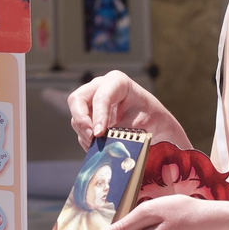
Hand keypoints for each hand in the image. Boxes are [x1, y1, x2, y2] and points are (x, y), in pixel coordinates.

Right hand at [67, 71, 189, 150]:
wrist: (152, 121)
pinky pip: (80, 127)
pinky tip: (98, 147)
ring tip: (99, 146)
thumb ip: (121, 132)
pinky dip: (86, 139)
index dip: (98, 116)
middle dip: (81, 121)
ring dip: (84, 133)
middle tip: (92, 138)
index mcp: (117, 82)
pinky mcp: (88, 114)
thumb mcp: (140, 124)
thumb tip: (104, 143)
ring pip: (76, 115)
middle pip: (77, 99)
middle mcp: (100, 87)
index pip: (101, 96)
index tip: (99, 134)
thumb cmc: (149, 117)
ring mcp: (91, 100)